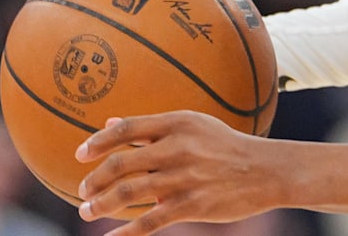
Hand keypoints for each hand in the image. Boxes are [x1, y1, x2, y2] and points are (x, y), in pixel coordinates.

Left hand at [75, 111, 284, 234]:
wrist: (267, 170)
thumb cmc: (226, 145)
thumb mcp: (194, 125)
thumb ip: (151, 127)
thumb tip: (108, 122)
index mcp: (178, 123)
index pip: (127, 129)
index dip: (98, 142)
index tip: (80, 155)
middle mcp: (180, 148)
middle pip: (121, 164)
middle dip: (94, 180)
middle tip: (82, 190)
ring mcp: (186, 177)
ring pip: (129, 193)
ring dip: (101, 205)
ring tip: (88, 212)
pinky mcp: (193, 205)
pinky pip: (150, 221)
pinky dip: (126, 231)